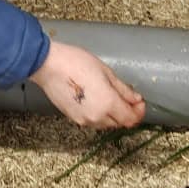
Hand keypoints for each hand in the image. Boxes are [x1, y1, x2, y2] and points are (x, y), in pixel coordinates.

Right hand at [30, 41, 145, 129]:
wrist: (48, 66)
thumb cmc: (76, 63)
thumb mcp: (106, 72)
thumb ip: (123, 89)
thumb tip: (135, 99)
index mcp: (107, 104)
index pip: (130, 118)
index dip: (139, 112)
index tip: (140, 102)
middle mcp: (97, 117)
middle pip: (120, 123)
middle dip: (127, 112)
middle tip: (128, 97)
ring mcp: (84, 120)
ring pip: (107, 124)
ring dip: (114, 115)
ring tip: (111, 97)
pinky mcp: (74, 119)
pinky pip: (94, 121)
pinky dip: (101, 115)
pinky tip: (97, 100)